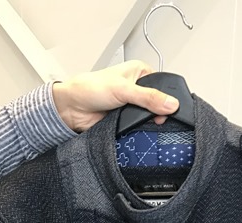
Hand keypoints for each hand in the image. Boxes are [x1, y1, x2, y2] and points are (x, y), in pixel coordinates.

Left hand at [52, 60, 179, 132]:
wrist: (71, 109)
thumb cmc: (90, 89)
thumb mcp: (123, 89)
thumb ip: (148, 97)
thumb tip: (170, 104)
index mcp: (139, 72)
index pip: (163, 85)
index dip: (167, 98)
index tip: (169, 109)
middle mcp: (137, 88)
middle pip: (158, 104)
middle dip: (157, 113)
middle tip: (156, 120)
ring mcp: (132, 106)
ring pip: (148, 118)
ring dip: (146, 123)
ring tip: (143, 124)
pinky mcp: (126, 120)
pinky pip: (138, 128)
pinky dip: (138, 131)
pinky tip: (136, 131)